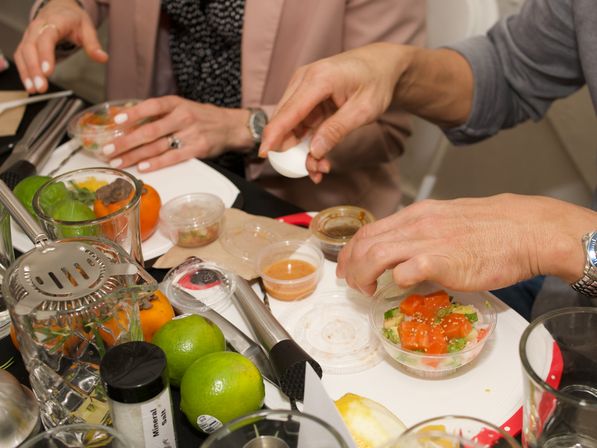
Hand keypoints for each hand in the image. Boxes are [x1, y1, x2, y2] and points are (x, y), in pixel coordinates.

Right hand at [14, 0, 107, 93]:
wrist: (59, 8)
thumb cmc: (73, 19)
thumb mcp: (87, 28)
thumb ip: (93, 44)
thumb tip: (103, 58)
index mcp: (54, 22)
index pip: (47, 38)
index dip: (45, 55)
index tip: (48, 71)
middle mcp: (37, 27)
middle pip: (31, 48)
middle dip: (34, 69)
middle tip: (41, 87)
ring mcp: (29, 35)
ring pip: (23, 53)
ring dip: (26, 73)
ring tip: (33, 89)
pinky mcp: (26, 43)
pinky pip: (21, 57)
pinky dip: (23, 71)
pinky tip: (29, 85)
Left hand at [102, 96, 253, 171]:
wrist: (230, 126)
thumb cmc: (201, 117)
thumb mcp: (181, 107)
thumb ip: (159, 113)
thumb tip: (128, 121)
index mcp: (176, 103)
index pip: (151, 106)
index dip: (132, 113)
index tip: (115, 120)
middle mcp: (182, 117)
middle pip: (149, 131)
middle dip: (126, 142)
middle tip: (108, 150)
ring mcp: (191, 134)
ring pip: (157, 146)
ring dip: (135, 156)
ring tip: (119, 162)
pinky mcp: (198, 149)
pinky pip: (173, 157)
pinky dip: (156, 163)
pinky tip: (143, 167)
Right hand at [259, 43, 410, 180]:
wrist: (381, 63)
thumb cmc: (376, 82)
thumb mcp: (363, 110)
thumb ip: (337, 130)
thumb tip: (314, 151)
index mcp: (318, 80)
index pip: (289, 112)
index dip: (274, 135)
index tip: (264, 154)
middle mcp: (304, 79)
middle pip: (284, 120)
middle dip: (293, 150)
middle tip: (315, 171)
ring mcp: (302, 86)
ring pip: (290, 124)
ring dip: (301, 148)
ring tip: (322, 167)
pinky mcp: (305, 95)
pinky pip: (299, 122)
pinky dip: (306, 140)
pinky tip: (319, 156)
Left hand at [336, 194, 595, 295]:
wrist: (526, 230)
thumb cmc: (493, 228)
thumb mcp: (448, 221)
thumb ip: (423, 234)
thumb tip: (406, 255)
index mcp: (417, 214)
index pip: (370, 230)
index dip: (351, 250)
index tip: (346, 267)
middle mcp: (416, 224)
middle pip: (366, 242)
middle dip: (349, 265)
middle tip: (349, 283)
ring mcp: (428, 241)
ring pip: (375, 254)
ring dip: (363, 275)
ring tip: (365, 290)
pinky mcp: (442, 261)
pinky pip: (405, 270)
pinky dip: (394, 280)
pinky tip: (396, 289)